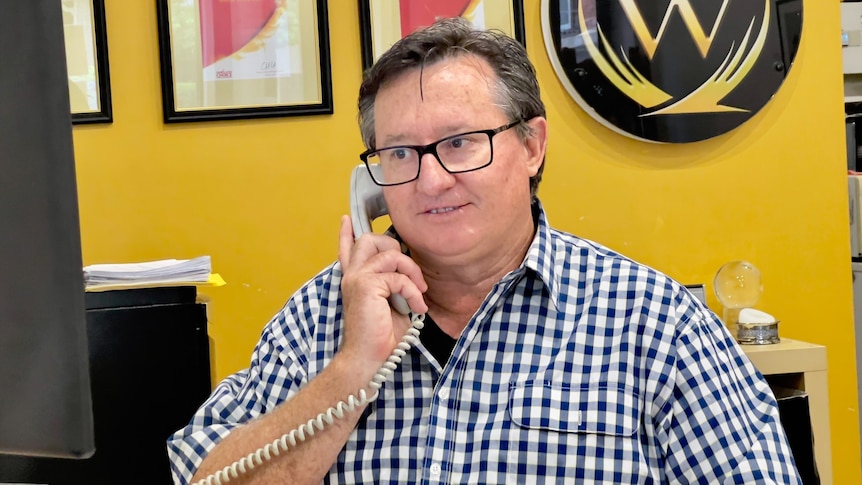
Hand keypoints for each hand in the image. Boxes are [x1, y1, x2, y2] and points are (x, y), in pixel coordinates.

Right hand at [337, 216, 427, 367]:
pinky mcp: (365, 285)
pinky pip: (398, 275)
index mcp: (355, 280)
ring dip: (411, 271)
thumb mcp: (391, 305)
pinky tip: (416, 306)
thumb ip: (394, 285)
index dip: (347, 234)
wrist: (368, 359)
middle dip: (395, 247)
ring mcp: (356, 278)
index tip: (346, 220)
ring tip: (418, 292)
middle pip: (369, 239)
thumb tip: (411, 276)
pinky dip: (413, 290)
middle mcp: (352, 276)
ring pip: (388, 252)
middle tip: (409, 274)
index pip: (347, 250)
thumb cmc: (380, 337)